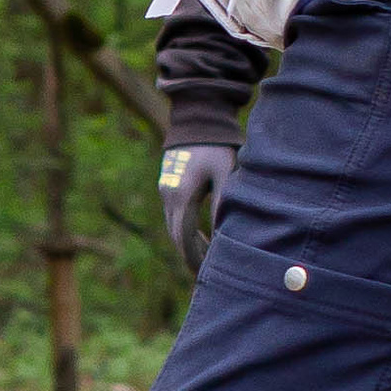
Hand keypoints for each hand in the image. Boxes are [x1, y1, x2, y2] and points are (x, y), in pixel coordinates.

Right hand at [158, 138, 232, 274]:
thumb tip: (223, 235)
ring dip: (187, 243)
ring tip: (206, 257)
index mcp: (182, 196)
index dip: (195, 257)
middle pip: (176, 236)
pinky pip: (174, 215)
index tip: (206, 272)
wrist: (196, 119)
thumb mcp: (225, 174)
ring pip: (173, 226)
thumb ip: (222, 204)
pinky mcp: (168, 185)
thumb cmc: (216, 145)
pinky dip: (185, 229)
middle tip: (206, 272)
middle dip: (190, 255)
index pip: (185, 237)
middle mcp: (169, 196)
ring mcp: (166, 190)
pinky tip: (201, 234)